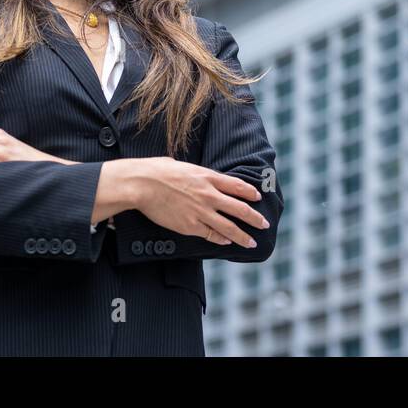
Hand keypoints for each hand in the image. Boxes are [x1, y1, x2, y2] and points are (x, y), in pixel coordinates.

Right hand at [131, 156, 267, 247]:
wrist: (143, 184)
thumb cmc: (157, 170)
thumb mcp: (182, 165)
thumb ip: (193, 172)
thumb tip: (190, 171)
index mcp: (208, 177)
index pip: (238, 186)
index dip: (250, 193)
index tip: (258, 198)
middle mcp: (209, 195)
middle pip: (240, 208)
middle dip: (255, 218)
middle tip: (264, 223)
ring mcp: (201, 211)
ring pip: (230, 227)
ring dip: (243, 236)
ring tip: (252, 242)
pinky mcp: (190, 226)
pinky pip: (211, 235)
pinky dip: (221, 239)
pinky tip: (226, 242)